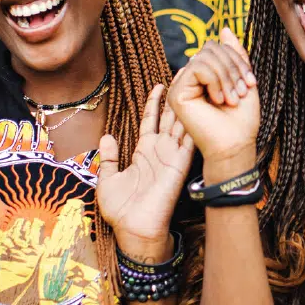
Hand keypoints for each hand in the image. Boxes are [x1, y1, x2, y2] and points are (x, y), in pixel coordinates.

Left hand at [97, 83, 195, 262]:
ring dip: (188, 104)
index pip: (151, 120)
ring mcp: (172, 155)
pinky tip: (198, 105)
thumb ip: (109, 158)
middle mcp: (161, 150)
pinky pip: (188, 139)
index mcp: (143, 151)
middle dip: (177, 96)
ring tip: (195, 82)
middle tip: (184, 74)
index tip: (159, 84)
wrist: (134, 230)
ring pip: (182, 123)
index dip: (154, 102)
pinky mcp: (180, 163)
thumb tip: (106, 136)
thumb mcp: (107, 179)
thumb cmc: (120, 210)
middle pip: (171, 116)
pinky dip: (193, 122)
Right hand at [167, 29, 259, 163]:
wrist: (236, 144)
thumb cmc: (241, 119)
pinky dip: (215, 80)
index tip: (251, 83)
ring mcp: (181, 86)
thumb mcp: (243, 78)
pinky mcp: (176, 94)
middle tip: (242, 91)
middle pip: (210, 47)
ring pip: (204, 55)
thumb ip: (234, 54)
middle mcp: (190, 78)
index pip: (217, 47)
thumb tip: (225, 29)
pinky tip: (218, 99)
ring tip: (232, 98)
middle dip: (233, 66)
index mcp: (205, 75)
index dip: (237, 59)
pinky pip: (197, 67)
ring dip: (226, 76)